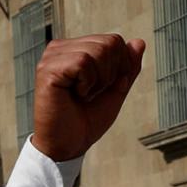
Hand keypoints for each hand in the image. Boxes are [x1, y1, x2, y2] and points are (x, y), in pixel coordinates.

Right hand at [29, 33, 146, 162]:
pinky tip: (75, 95)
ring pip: (98, 51)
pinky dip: (88, 83)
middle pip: (109, 43)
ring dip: (99, 80)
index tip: (102, 89)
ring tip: (82, 95)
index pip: (114, 40)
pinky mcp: (48, 69)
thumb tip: (139, 42)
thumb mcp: (115, 91)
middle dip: (110, 74)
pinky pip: (83, 62)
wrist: (68, 146)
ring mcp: (51, 57)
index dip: (120, 68)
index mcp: (74, 49)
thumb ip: (127, 68)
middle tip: (91, 94)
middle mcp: (60, 48)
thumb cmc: (86, 121)